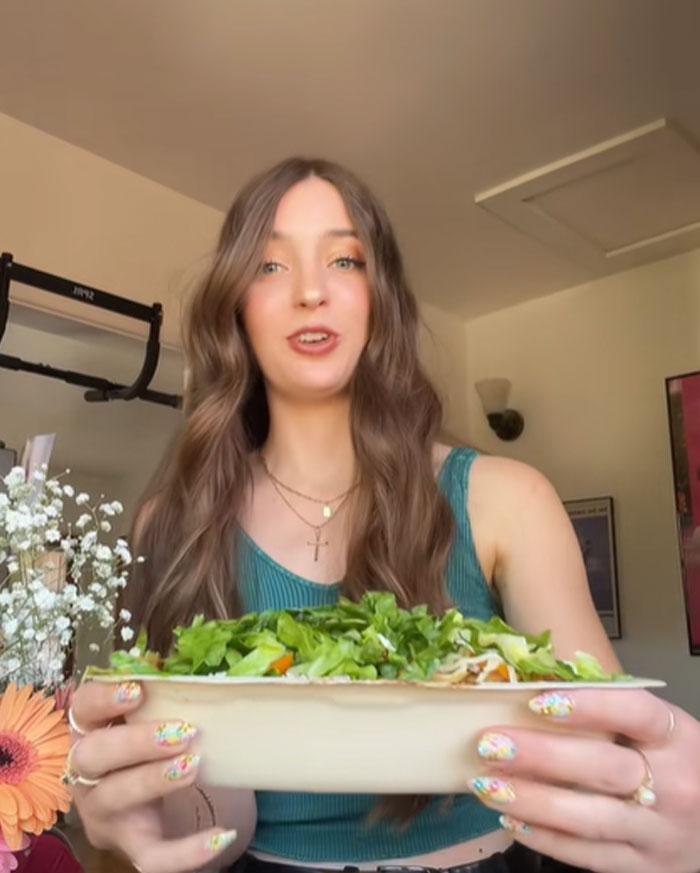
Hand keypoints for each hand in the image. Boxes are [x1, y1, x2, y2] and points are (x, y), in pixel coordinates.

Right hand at [68, 680, 237, 872]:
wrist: (142, 807)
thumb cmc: (147, 749)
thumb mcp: (149, 721)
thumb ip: (165, 698)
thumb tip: (205, 674)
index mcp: (89, 732)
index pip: (82, 708)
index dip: (104, 698)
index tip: (138, 690)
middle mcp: (87, 773)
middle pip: (94, 755)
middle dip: (136, 741)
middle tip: (181, 731)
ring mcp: (104, 813)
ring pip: (116, 798)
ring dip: (155, 780)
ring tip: (194, 766)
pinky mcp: (130, 844)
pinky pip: (152, 856)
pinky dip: (187, 852)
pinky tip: (222, 836)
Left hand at [470, 689, 699, 872]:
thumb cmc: (672, 764)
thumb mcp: (658, 731)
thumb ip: (610, 710)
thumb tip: (532, 684)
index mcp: (677, 738)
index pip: (635, 713)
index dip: (587, 705)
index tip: (536, 701)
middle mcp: (675, 785)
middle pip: (605, 768)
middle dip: (542, 755)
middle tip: (490, 744)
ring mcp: (660, 832)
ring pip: (590, 818)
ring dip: (532, 801)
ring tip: (485, 784)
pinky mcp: (645, 868)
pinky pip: (589, 856)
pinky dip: (546, 839)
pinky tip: (511, 820)